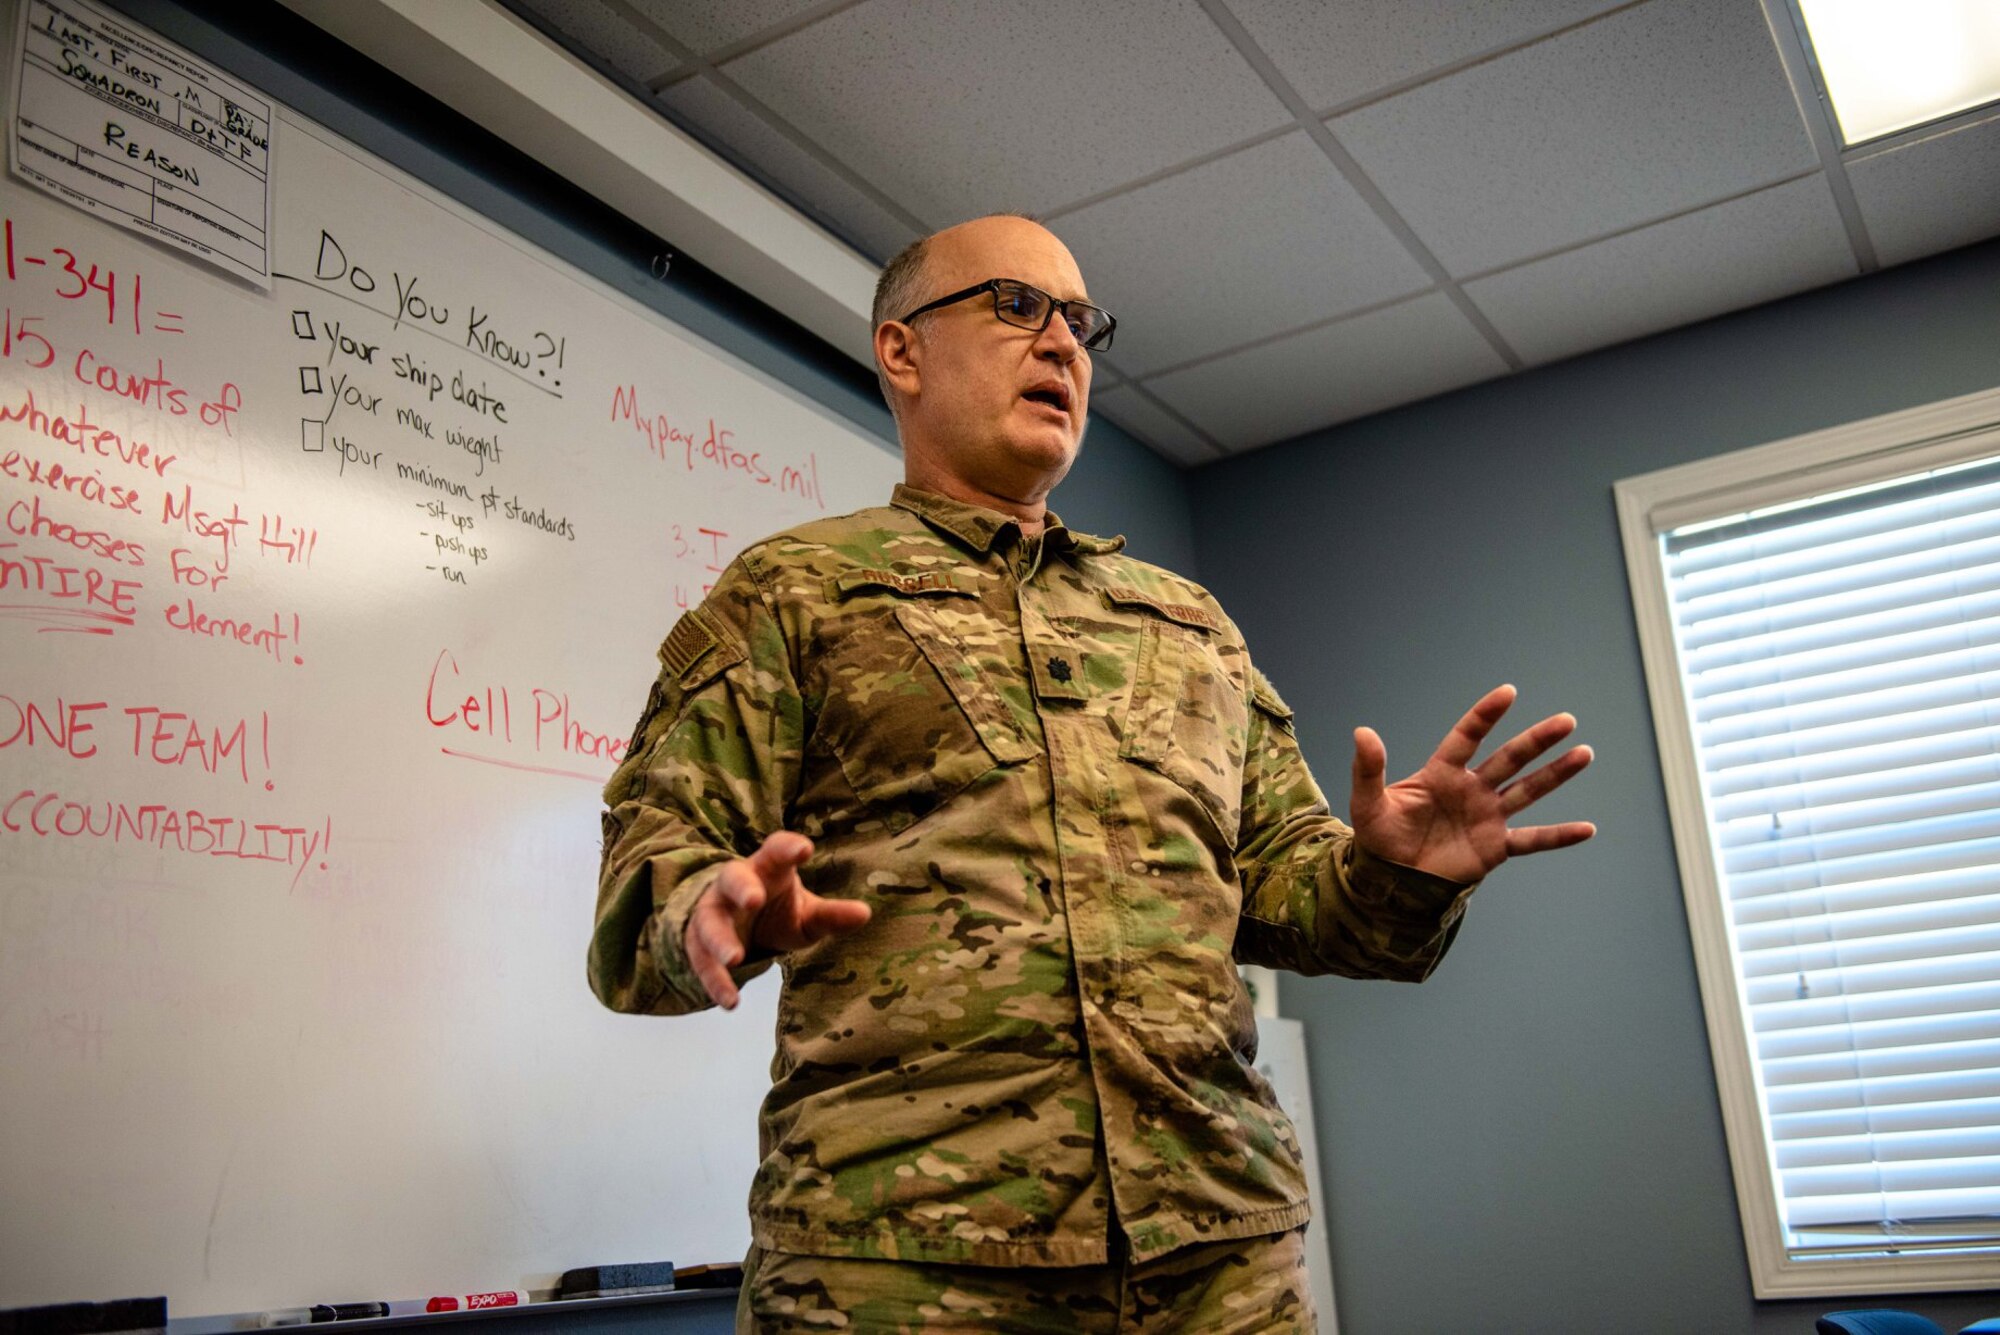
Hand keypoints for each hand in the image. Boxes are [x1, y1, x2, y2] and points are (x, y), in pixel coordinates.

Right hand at [684, 831, 871, 1008]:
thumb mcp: (806, 913)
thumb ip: (831, 915)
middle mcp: (735, 884)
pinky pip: (701, 960)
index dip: (788, 848)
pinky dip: (715, 981)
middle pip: (733, 879)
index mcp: (767, 867)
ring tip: (736, 959)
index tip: (805, 850)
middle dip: (742, 888)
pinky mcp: (698, 942)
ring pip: (709, 921)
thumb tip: (865, 913)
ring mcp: (713, 911)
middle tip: (754, 899)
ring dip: (720, 939)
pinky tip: (731, 1002)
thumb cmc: (778, 910)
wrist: (736, 925)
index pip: (776, 851)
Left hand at [1350, 684, 1595, 884]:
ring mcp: (1486, 817)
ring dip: (1556, 774)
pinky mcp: (1494, 847)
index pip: (1468, 736)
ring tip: (1584, 753)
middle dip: (1537, 740)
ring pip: (1527, 790)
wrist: (1391, 880)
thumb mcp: (1368, 803)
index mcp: (1442, 773)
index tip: (1508, 692)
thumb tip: (1362, 731)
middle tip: (1566, 720)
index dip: (1486, 715)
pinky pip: (1532, 840)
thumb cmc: (1379, 837)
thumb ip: (1368, 769)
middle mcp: (1471, 790)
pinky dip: (1558, 836)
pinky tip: (1588, 829)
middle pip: (1509, 759)